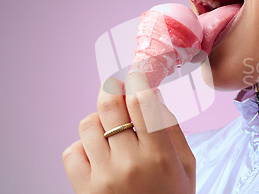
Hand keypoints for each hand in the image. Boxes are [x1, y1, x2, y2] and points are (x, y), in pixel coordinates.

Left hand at [62, 72, 195, 193]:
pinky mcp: (83, 189)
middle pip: (109, 106)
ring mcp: (102, 177)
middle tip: (118, 89)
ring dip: (99, 120)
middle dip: (113, 90)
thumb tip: (153, 94)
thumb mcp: (186, 165)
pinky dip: (82, 146)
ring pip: (87, 124)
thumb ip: (171, 128)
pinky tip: (98, 152)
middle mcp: (128, 164)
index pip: (141, 103)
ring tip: (111, 129)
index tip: (135, 75)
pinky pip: (71, 151)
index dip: (136, 81)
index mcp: (159, 156)